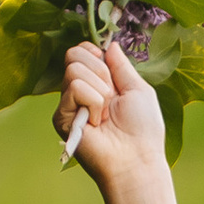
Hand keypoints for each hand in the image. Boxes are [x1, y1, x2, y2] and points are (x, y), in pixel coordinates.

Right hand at [55, 36, 166, 190]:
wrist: (136, 159)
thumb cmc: (142, 129)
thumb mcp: (138, 89)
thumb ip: (122, 66)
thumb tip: (110, 44)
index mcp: (97, 83)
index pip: (82, 51)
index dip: (95, 53)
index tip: (110, 70)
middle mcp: (79, 91)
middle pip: (74, 55)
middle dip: (100, 72)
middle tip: (112, 97)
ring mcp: (68, 104)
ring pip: (75, 70)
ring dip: (100, 91)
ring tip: (106, 114)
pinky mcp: (61, 117)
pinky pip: (75, 89)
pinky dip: (93, 102)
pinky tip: (97, 122)